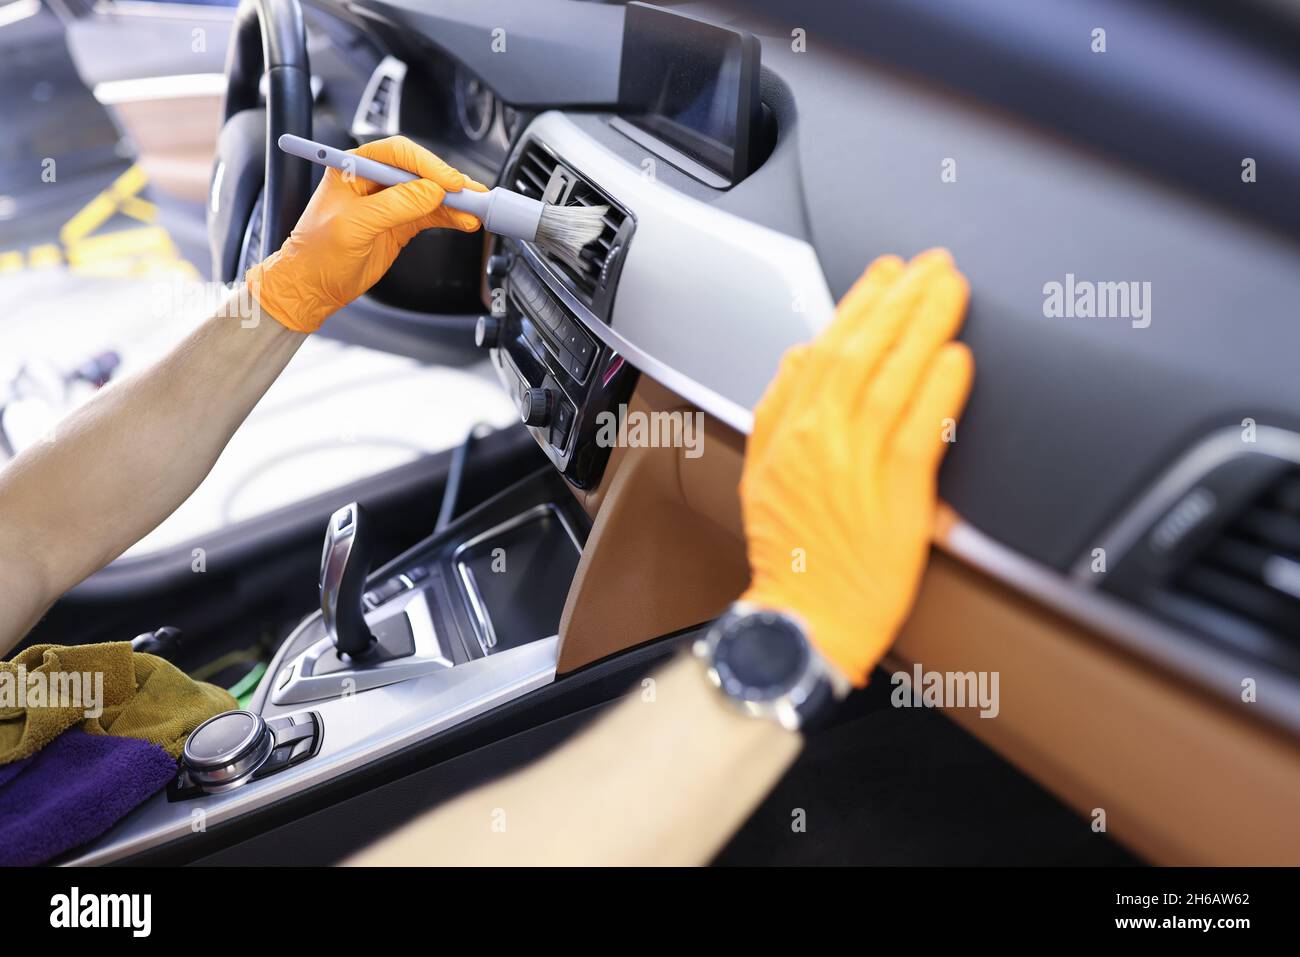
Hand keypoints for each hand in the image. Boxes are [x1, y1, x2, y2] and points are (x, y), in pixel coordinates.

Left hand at [246, 136, 486, 332]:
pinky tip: (465, 221)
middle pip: (421, 171)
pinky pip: (431, 214)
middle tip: (472, 195)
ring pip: (431, 194)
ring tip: (476, 211)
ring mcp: (389, 202)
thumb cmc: (317, 254)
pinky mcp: (400, 223)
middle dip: (448, 183)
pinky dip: (450, 217)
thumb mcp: (355, 226)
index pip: (399, 154)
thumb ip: (395, 206)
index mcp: (354, 168)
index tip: (450, 183)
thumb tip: (432, 192)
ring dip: (455, 202)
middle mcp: (374, 180)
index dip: (428, 165)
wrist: (312, 286)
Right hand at [738, 249, 973, 684]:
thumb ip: (778, 411)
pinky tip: (957, 357)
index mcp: (786, 430)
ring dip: (924, 324)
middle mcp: (818, 437)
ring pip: (892, 375)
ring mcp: (856, 462)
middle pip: (861, 348)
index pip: (823, 348)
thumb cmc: (791, 556)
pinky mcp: (898, 492)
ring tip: (949, 289)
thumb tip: (798, 358)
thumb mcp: (761, 474)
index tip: (885, 275)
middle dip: (898, 297)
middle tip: (929, 265)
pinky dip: (940, 388)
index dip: (858, 304)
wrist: (803, 620)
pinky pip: (922, 427)